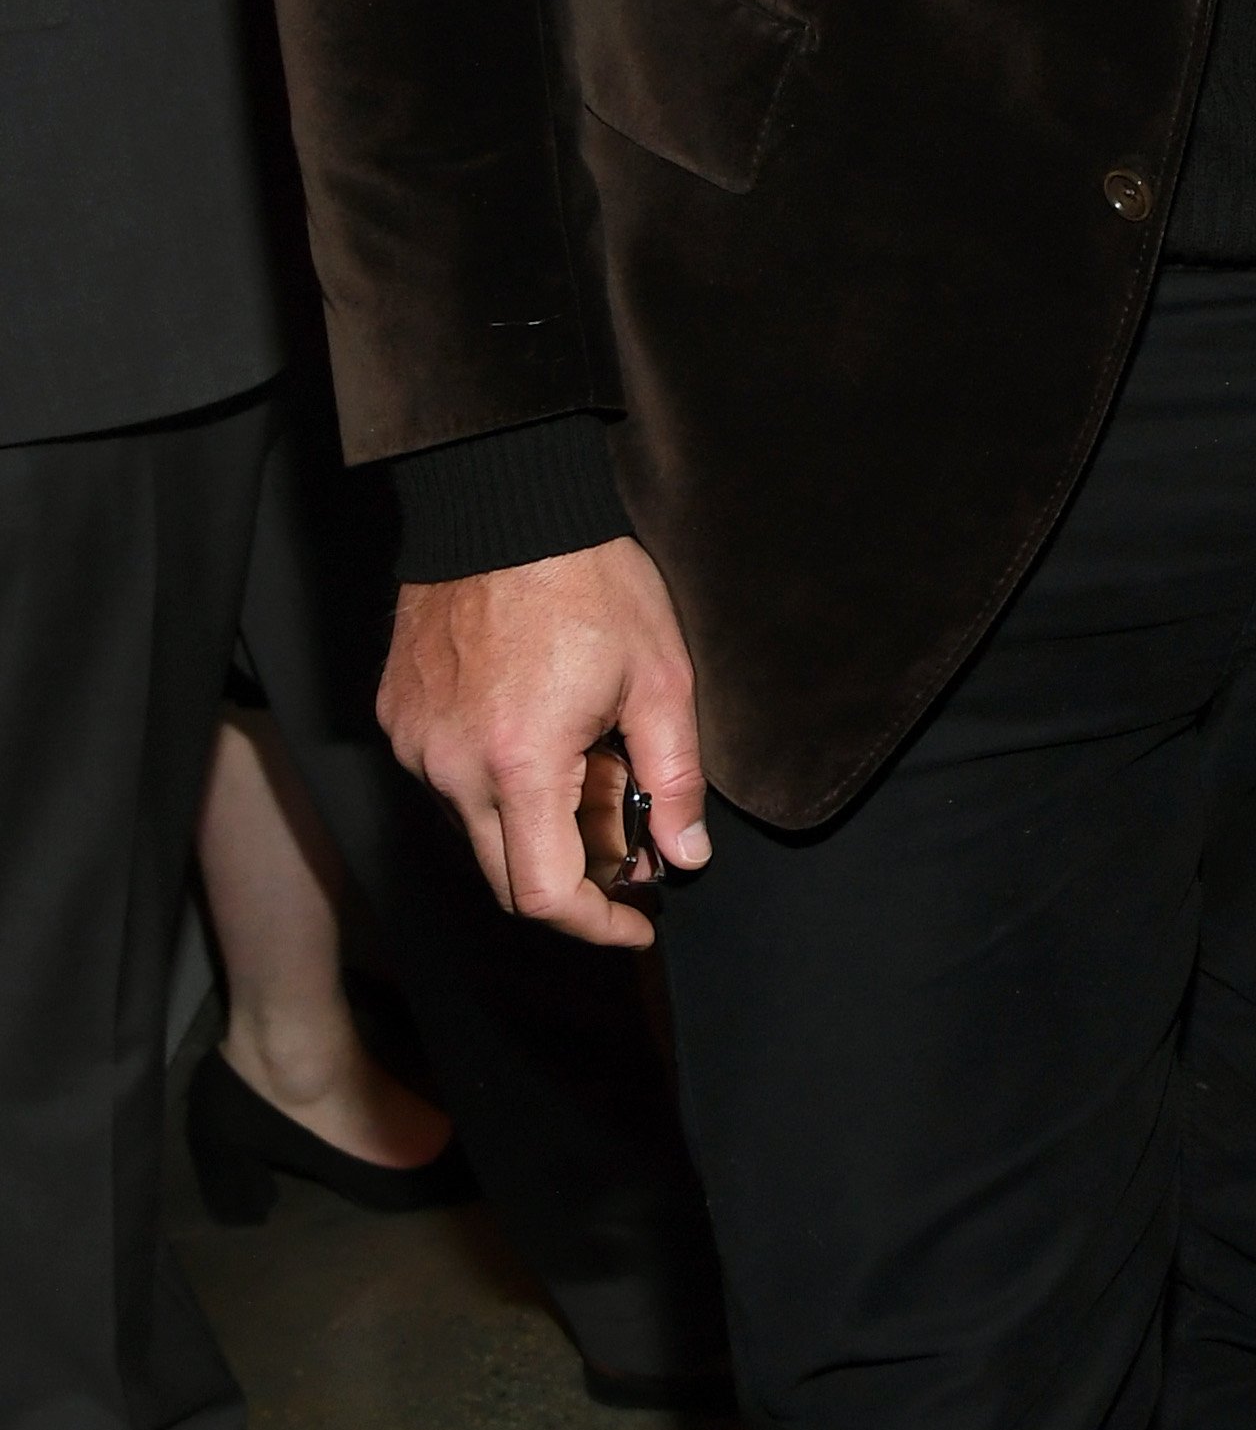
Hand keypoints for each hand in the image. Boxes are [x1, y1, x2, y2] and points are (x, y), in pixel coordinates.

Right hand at [378, 539, 709, 947]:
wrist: (502, 504)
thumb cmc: (588, 582)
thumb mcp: (659, 679)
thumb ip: (674, 780)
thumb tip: (684, 856)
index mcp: (520, 765)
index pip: (544, 894)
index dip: (596, 925)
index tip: (636, 922)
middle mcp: (452, 767)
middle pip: (505, 875)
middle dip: (573, 877)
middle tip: (627, 841)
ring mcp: (416, 742)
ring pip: (476, 826)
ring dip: (534, 822)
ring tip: (586, 759)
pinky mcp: (397, 716)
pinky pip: (445, 779)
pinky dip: (496, 780)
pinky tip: (538, 731)